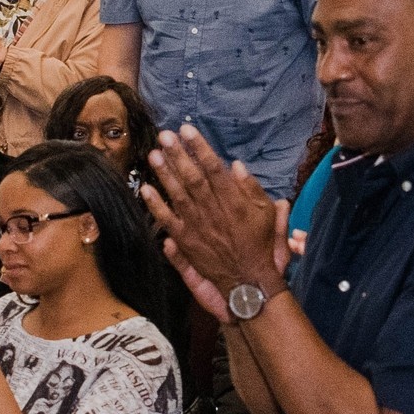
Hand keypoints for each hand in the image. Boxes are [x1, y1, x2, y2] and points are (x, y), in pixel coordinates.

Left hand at [149, 126, 289, 313]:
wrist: (249, 282)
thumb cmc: (260, 246)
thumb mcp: (267, 215)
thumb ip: (252, 189)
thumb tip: (236, 166)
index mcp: (234, 202)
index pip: (214, 168)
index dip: (200, 148)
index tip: (188, 131)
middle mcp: (213, 212)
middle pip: (192, 178)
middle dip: (178, 155)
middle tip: (165, 136)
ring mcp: (198, 227)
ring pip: (178, 195)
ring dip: (164, 174)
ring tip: (153, 154)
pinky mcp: (187, 242)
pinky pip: (168, 221)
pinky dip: (156, 206)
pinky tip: (146, 189)